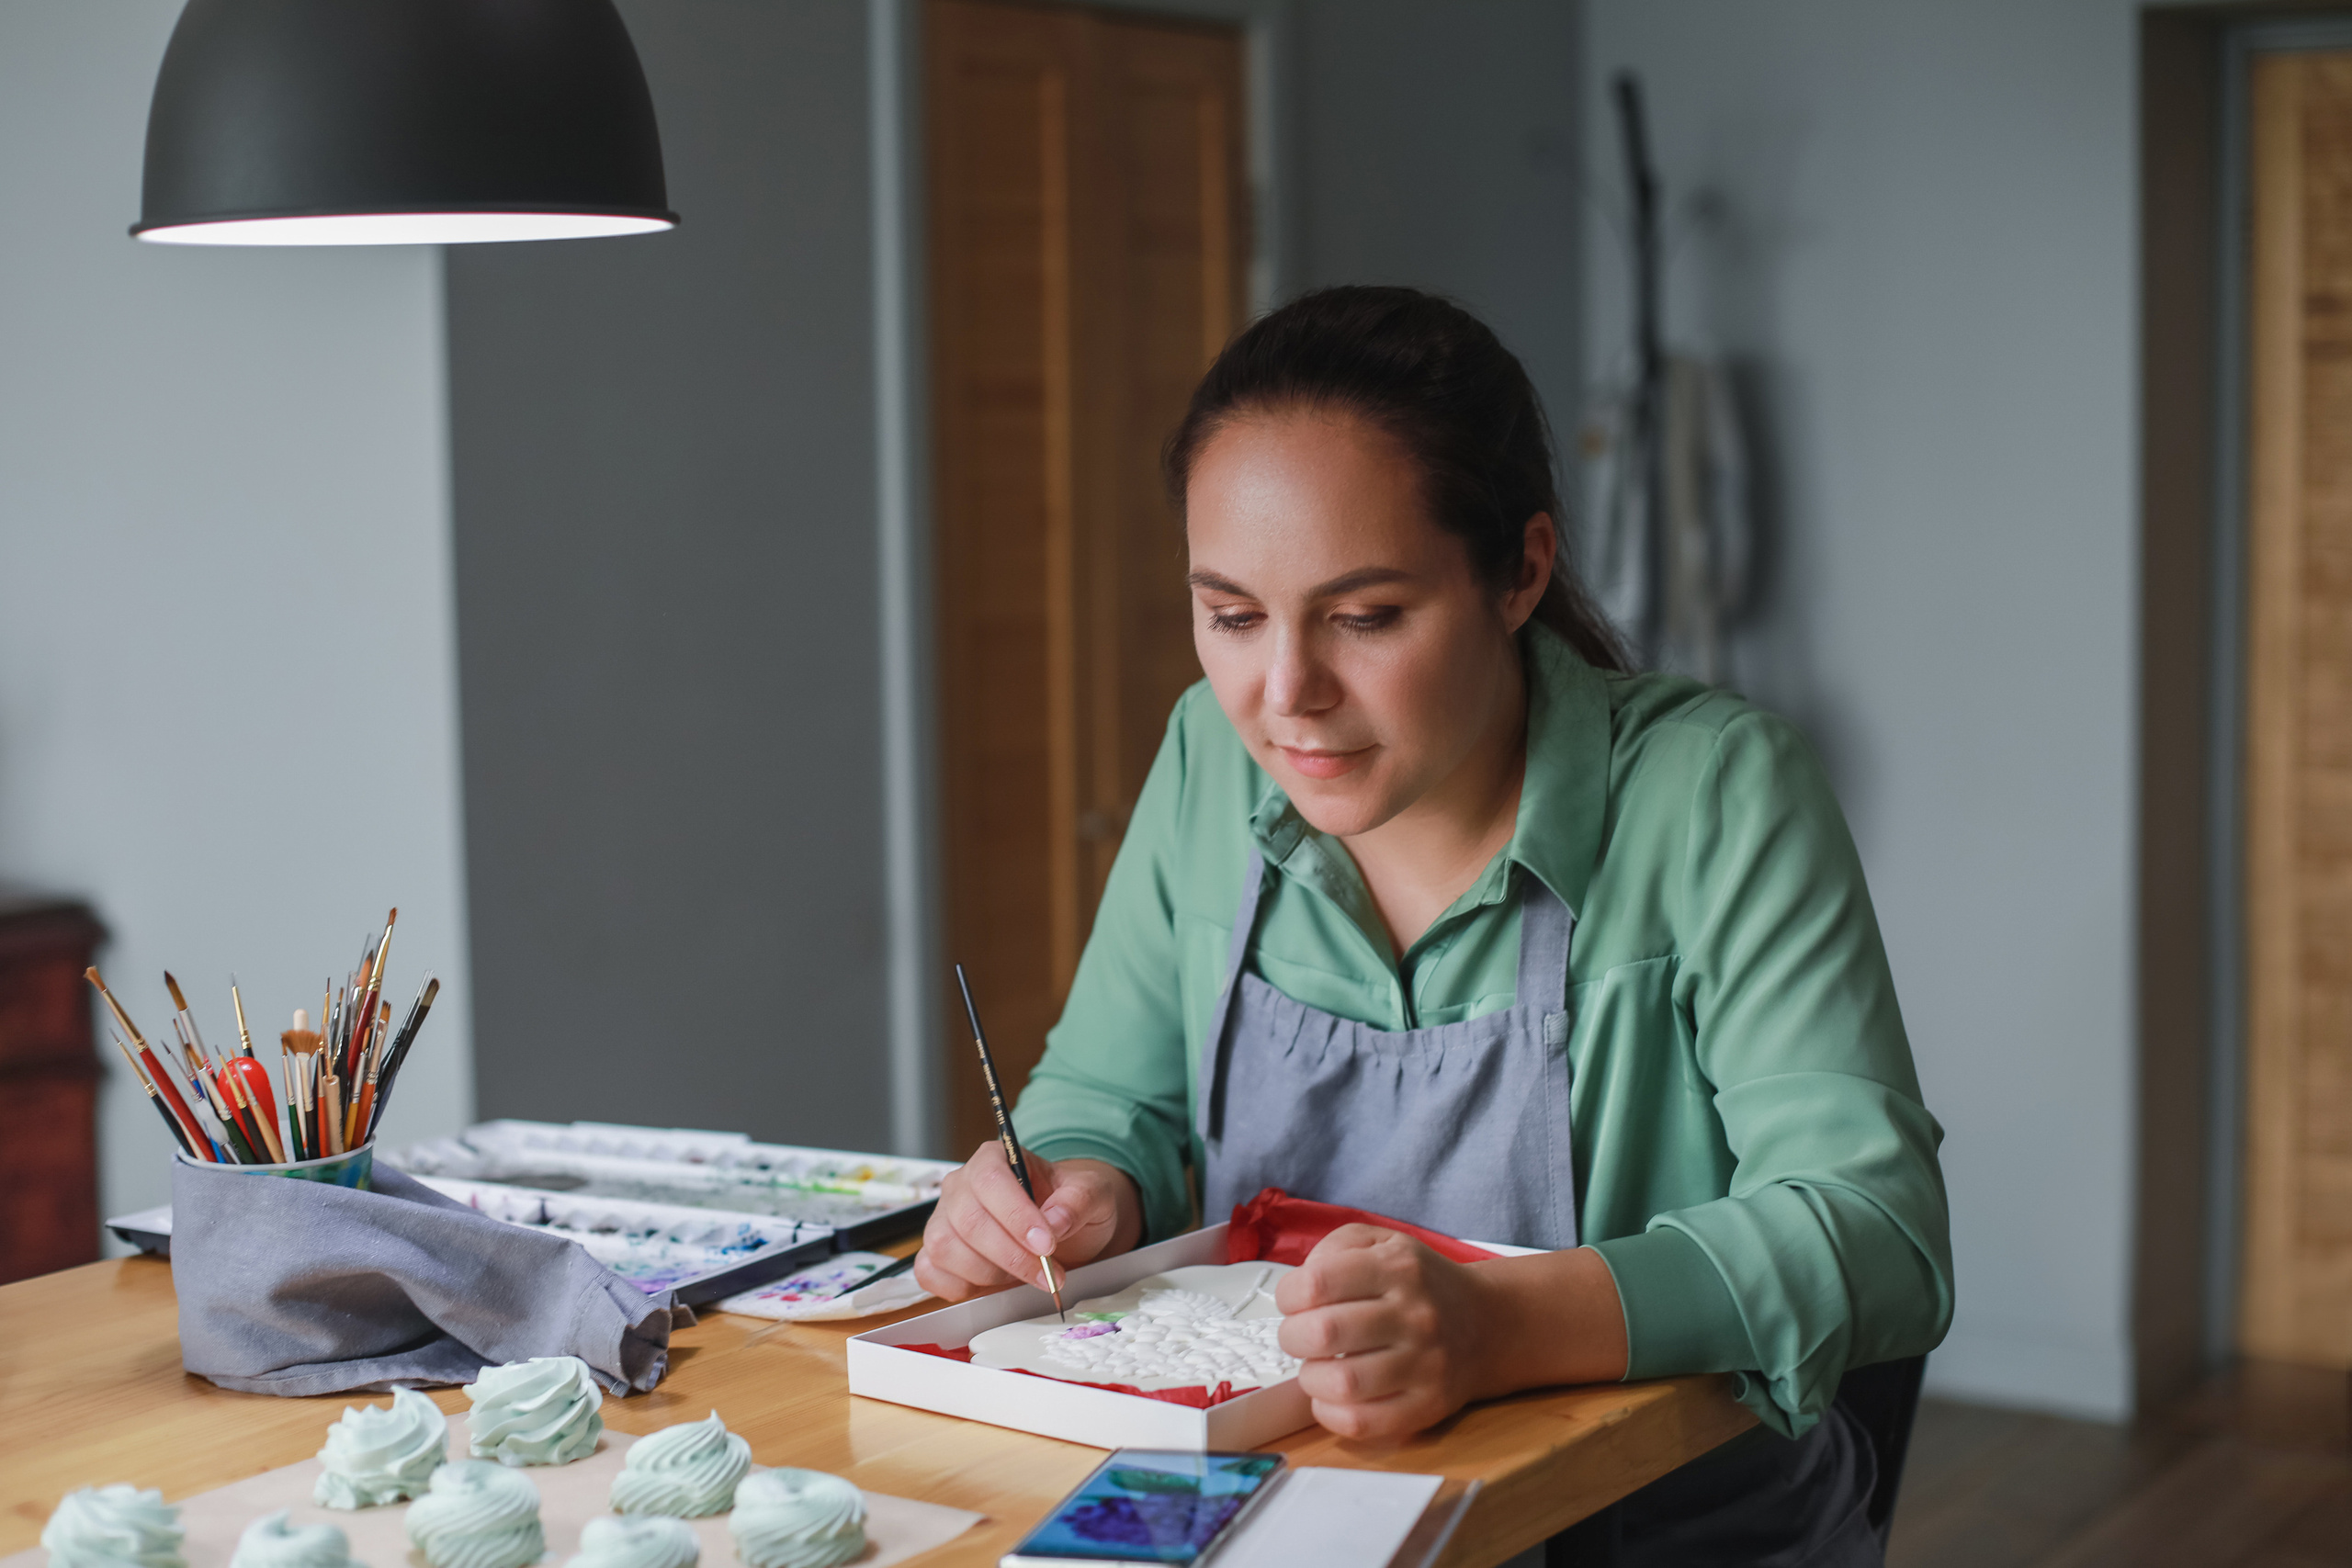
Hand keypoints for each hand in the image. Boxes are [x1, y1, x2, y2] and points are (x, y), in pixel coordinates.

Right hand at [913, 1142, 1141, 1301]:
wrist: (1063, 1229)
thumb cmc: (1070, 1204)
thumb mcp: (1092, 1193)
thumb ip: (1077, 1201)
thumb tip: (1054, 1221)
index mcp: (994, 1159)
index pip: (990, 1180)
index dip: (1016, 1215)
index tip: (1047, 1245)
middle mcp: (961, 1186)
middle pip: (968, 1221)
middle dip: (1011, 1256)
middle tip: (1049, 1274)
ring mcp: (943, 1220)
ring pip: (946, 1249)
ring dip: (990, 1274)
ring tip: (1027, 1275)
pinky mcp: (937, 1254)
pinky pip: (930, 1272)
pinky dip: (958, 1287)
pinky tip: (993, 1285)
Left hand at [1274, 1224, 1495, 1438]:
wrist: (1487, 1323)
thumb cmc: (1421, 1284)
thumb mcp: (1384, 1241)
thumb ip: (1336, 1246)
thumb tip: (1302, 1283)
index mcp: (1398, 1267)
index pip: (1317, 1282)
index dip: (1289, 1295)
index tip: (1293, 1302)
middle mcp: (1414, 1314)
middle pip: (1324, 1332)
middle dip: (1292, 1337)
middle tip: (1298, 1336)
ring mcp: (1425, 1363)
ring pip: (1342, 1383)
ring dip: (1311, 1378)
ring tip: (1316, 1367)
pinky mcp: (1428, 1405)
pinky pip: (1363, 1422)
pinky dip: (1330, 1414)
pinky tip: (1330, 1397)